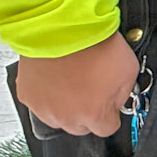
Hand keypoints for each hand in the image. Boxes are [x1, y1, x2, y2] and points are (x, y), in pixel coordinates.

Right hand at [15, 33, 138, 136]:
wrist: (63, 28)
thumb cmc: (95, 45)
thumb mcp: (129, 70)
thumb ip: (123, 94)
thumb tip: (117, 102)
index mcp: (93, 114)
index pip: (106, 128)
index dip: (111, 115)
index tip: (109, 104)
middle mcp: (66, 117)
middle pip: (80, 126)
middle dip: (88, 111)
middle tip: (91, 88)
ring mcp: (43, 108)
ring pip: (58, 117)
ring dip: (66, 105)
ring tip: (72, 80)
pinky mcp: (27, 96)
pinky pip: (40, 103)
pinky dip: (47, 94)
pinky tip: (56, 77)